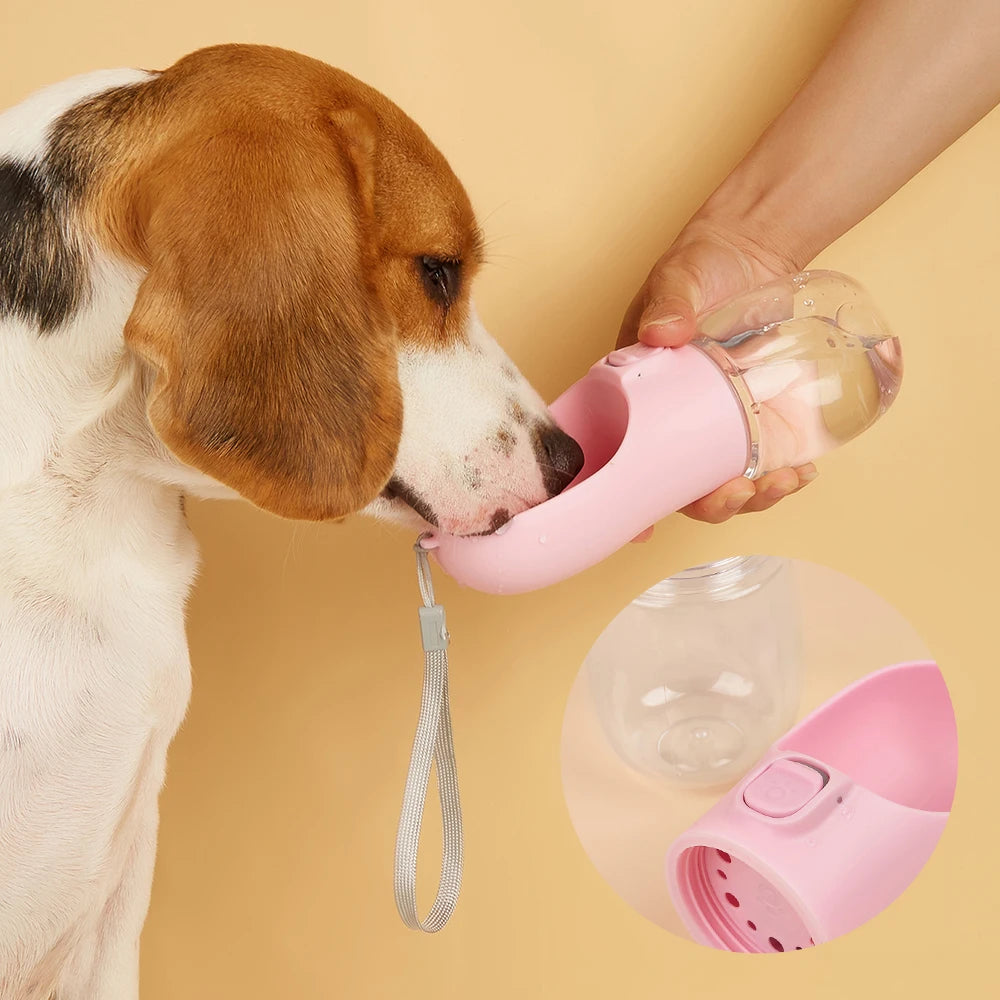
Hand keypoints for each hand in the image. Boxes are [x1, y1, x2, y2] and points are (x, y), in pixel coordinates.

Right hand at [617, 217, 817, 525]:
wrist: (752, 248)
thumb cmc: (700, 265)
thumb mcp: (677, 278)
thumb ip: (669, 302)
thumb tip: (662, 333)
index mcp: (639, 398)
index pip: (624, 458)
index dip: (630, 502)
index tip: (643, 530)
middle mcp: (674, 421)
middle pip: (681, 485)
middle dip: (709, 504)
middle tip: (735, 492)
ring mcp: (719, 423)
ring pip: (725, 480)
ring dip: (751, 497)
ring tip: (780, 483)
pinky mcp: (760, 416)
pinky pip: (765, 458)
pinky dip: (783, 476)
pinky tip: (802, 472)